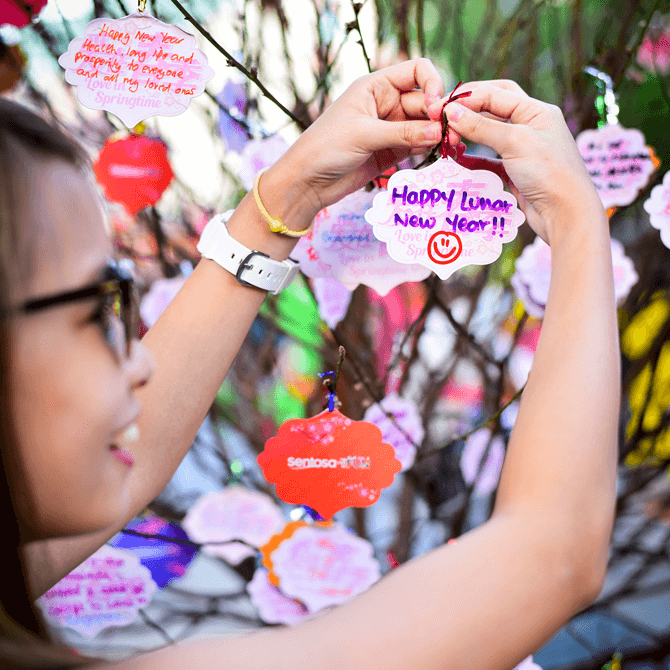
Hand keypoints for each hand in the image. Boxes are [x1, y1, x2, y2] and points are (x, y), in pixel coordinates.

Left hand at [267, 58, 444, 219]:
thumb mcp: (364, 134)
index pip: (416, 71)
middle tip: (452, 134)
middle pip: (424, 102)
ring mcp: (390, 128)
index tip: (436, 107)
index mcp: (375, 86)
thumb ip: (402, 133)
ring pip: (425, 125)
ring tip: (453, 145)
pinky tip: (446, 152)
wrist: (308, 181)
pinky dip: (432, 147)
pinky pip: (418, 144)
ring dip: (440, 133)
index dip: (432, 84)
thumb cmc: (326, 147)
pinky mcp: (392, 151)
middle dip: (440, 115)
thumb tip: (438, 131)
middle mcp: (386, 104)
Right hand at [427, 80, 605, 244]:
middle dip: (469, 109)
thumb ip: (481, 126)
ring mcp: (524, 149)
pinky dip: (473, 159)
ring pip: (490, 134)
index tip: (440, 109)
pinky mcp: (516, 172)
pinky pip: (489, 160)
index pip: (496, 94)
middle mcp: (531, 126)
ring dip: (469, 134)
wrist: (565, 214)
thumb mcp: (514, 142)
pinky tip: (458, 161)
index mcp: (536, 111)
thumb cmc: (548, 172)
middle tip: (443, 116)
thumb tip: (451, 112)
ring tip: (448, 139)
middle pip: (494, 107)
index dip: (466, 99)